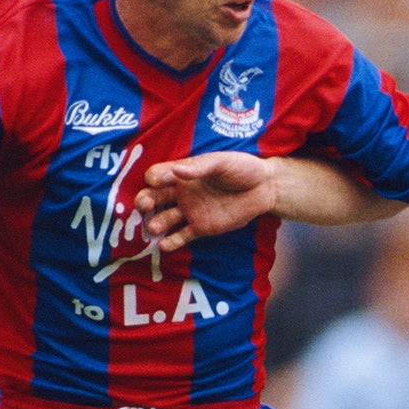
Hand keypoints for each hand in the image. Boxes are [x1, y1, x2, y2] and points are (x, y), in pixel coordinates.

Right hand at [135, 152, 278, 250]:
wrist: (263, 188)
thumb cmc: (241, 168)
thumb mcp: (222, 162)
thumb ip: (199, 168)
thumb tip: (177, 170)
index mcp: (184, 173)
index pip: (160, 175)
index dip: (155, 177)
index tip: (155, 180)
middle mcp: (182, 192)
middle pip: (155, 197)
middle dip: (146, 201)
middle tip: (144, 205)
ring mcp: (190, 211)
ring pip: (166, 219)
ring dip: (157, 223)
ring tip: (154, 228)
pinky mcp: (201, 227)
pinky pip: (182, 236)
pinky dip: (172, 242)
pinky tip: (164, 245)